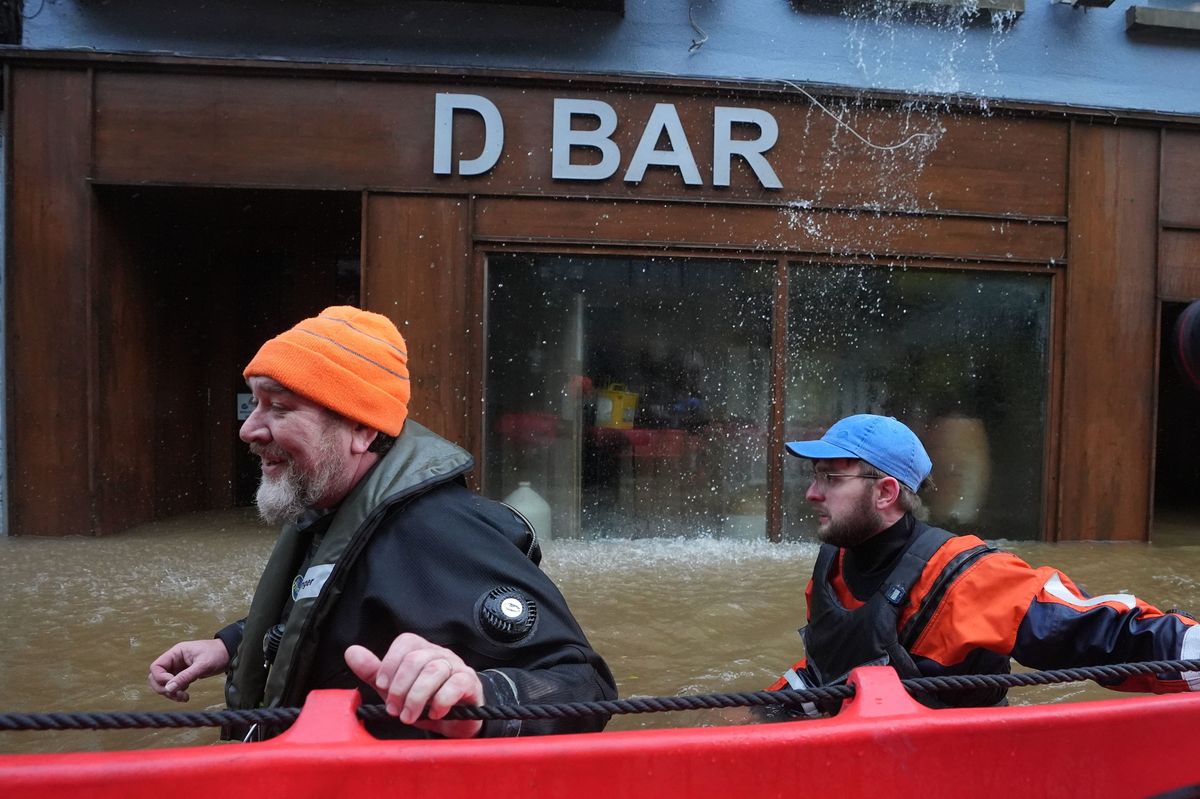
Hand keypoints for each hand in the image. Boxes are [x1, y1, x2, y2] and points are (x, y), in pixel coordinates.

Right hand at [148, 639, 229, 701]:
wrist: (229, 654)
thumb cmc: (217, 654)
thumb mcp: (202, 665)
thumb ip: (185, 676)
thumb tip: (169, 688)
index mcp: (176, 653)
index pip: (156, 667)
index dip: (161, 679)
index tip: (173, 685)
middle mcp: (174, 660)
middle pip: (156, 677)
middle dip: (164, 688)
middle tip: (178, 694)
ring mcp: (177, 668)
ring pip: (164, 684)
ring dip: (170, 693)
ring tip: (184, 697)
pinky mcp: (183, 675)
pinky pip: (173, 686)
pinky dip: (176, 693)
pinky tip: (186, 696)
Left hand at [345, 633, 483, 738]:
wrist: (455, 722)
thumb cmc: (424, 701)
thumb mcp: (394, 689)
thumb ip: (374, 672)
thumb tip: (351, 651)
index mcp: (421, 650)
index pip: (405, 642)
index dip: (390, 663)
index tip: (382, 686)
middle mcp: (439, 654)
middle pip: (417, 659)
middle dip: (400, 687)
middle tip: (394, 710)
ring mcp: (456, 666)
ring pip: (434, 670)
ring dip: (417, 697)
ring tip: (409, 716)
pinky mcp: (469, 683)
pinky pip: (456, 684)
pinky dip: (441, 701)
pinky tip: (434, 713)